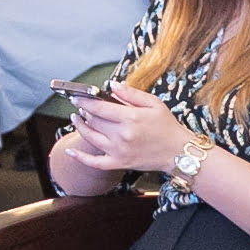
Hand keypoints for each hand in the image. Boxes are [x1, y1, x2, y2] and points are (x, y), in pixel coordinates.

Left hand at [54, 83, 191, 179]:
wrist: (178, 152)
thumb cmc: (167, 126)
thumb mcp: (154, 103)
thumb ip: (131, 94)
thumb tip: (112, 86)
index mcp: (131, 118)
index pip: (99, 108)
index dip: (85, 101)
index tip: (77, 97)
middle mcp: (122, 135)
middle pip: (94, 121)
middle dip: (84, 112)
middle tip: (80, 106)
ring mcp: (119, 151)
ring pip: (90, 138)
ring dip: (80, 127)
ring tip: (76, 118)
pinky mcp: (119, 163)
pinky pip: (94, 163)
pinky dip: (80, 157)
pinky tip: (70, 151)